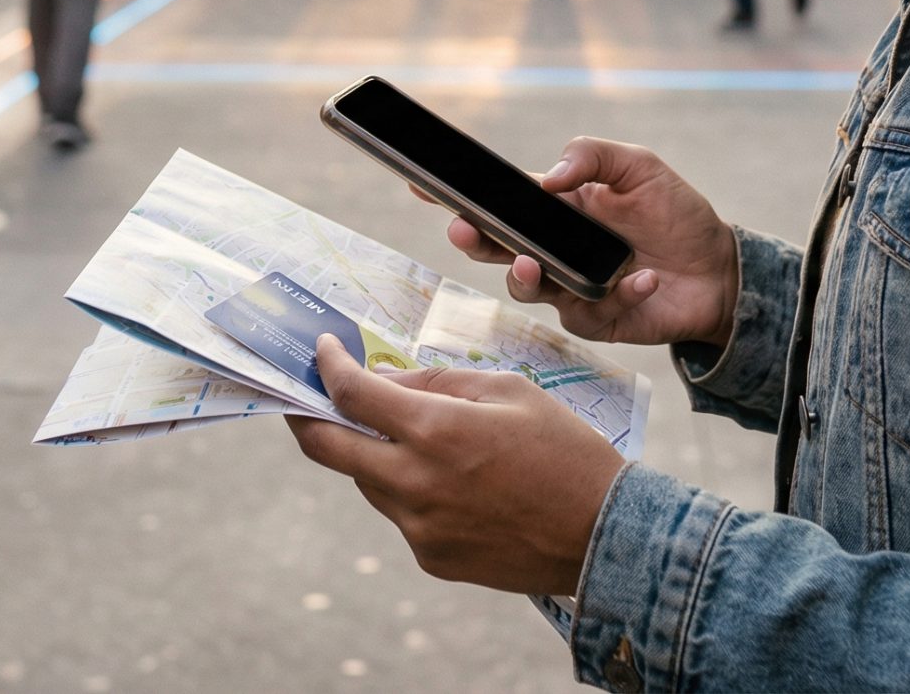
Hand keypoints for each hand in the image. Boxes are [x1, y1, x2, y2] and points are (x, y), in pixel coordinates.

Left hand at [286, 334, 623, 595]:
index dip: (328, 367)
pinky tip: (454, 481)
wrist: (604, 535)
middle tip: (304, 397)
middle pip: (328, 448)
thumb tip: (383, 381)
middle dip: (307, 417)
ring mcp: (419, 527)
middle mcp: (415, 483)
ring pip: (367, 481)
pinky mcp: (431, 557)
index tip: (323, 352)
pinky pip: (401, 513)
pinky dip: (410, 488)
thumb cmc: (565, 450)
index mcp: (436, 430)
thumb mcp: (510, 390)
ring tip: (411, 435)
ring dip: (372, 453)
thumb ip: (439, 381)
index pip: (352, 394)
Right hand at [436, 138, 737, 348]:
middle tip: (462, 230)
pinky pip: (590, 311)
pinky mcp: (596, 321)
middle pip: (495, 249)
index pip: (495, 201)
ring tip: (534, 263)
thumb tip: (549, 177)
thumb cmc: (675, 213)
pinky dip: (618, 294)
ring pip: (526, 288)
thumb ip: (592, 156)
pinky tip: (643, 279)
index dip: (455, 195)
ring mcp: (568, 288)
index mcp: (554, 209)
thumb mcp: (639, 166)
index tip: (420, 185)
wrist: (720, 269)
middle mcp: (551, 250)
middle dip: (472, 240)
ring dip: (524, 276)